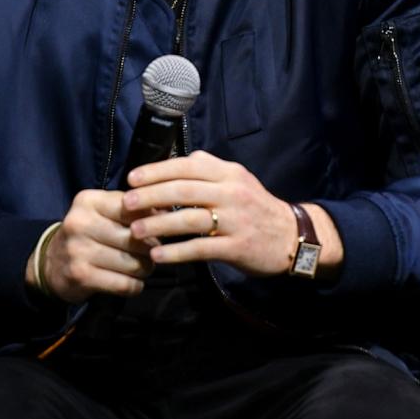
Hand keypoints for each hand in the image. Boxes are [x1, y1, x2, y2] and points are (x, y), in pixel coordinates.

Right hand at [26, 188, 154, 302]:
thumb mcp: (103, 213)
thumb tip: (168, 211)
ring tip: (143, 267)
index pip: (133, 208)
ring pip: (134, 263)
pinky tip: (132, 282)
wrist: (51, 264)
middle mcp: (81, 222)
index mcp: (88, 201)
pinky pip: (125, 284)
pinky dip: (135, 286)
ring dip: (145, 269)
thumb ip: (133, 209)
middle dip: (152, 249)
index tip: (155, 229)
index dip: (151, 221)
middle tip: (152, 253)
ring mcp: (79, 250)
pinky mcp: (81, 276)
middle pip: (137, 238)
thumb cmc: (88, 234)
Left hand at [121, 150, 298, 276]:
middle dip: (151, 196)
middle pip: (184, 190)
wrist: (292, 236)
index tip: (132, 178)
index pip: (187, 166)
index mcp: (228, 173)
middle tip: (127, 203)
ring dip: (158, 225)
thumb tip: (172, 162)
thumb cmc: (255, 207)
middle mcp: (231, 192)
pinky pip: (201, 248)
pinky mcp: (237, 247)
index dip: (157, 171)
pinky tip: (159, 256)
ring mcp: (235, 220)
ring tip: (135, 231)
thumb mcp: (237, 180)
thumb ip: (208, 170)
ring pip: (189, 220)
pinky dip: (177, 252)